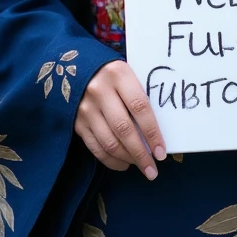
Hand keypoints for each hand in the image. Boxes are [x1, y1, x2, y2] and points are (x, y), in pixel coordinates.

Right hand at [75, 59, 165, 178]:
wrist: (75, 66)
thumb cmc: (112, 72)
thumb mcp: (127, 73)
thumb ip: (140, 93)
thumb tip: (161, 128)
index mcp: (118, 74)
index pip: (140, 107)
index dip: (152, 132)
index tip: (161, 152)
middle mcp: (100, 91)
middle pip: (124, 129)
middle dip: (140, 153)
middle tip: (153, 169)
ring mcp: (86, 108)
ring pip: (109, 142)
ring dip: (127, 158)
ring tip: (140, 166)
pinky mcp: (77, 122)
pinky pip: (95, 147)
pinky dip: (110, 160)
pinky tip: (123, 163)